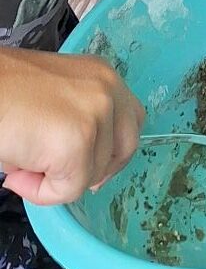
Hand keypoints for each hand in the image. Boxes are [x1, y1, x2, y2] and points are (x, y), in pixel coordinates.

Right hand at [0, 48, 143, 205]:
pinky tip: (18, 172)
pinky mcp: (76, 143)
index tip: (88, 166)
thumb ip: (79, 121)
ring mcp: (96, 116)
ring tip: (23, 161)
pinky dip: (41, 192)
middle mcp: (107, 91)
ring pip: (93, 174)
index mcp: (102, 76)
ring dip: (56, 180)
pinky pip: (68, 189)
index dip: (111, 151)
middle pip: (126, 147)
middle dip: (95, 170)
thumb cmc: (4, 94)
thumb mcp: (56, 99)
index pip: (130, 120)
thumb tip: (84, 165)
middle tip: (58, 176)